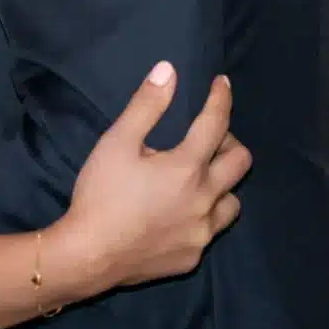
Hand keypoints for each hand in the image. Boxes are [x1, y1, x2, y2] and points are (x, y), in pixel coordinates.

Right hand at [50, 65, 251, 298]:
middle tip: (208, 137)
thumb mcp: (117, 142)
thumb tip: (169, 70)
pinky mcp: (191, 257)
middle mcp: (204, 200)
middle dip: (229, 142)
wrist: (88, 256)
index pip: (216, 123)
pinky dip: (204, 215)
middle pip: (240, 163)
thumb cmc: (101, 194)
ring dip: (223, 184)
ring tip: (200, 177)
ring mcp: (201, 233)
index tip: (222, 83)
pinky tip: (181, 213)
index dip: (221, 99)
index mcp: (187, 168)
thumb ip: (146, 105)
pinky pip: (211, 230)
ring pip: (233, 202)